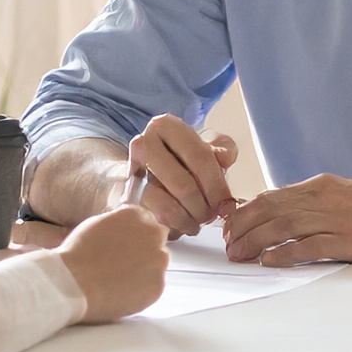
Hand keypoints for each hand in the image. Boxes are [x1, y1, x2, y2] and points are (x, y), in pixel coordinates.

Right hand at [58, 204, 169, 320]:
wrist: (74, 283)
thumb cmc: (78, 255)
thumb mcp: (96, 224)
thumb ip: (118, 223)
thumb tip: (124, 229)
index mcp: (136, 215)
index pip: (147, 220)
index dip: (136, 234)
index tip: (128, 244)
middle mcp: (153, 234)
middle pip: (157, 240)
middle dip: (145, 250)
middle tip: (124, 263)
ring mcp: (158, 260)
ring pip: (157, 264)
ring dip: (145, 269)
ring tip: (119, 279)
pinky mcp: (158, 285)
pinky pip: (154, 286)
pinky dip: (143, 290)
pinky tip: (122, 291)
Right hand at [121, 115, 238, 236]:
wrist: (141, 173)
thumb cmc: (178, 161)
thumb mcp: (204, 148)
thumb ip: (221, 149)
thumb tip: (226, 159)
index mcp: (166, 126)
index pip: (200, 158)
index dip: (217, 186)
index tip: (226, 205)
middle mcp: (144, 143)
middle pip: (184, 184)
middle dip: (203, 207)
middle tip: (211, 216)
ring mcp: (130, 170)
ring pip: (168, 203)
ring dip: (189, 219)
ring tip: (198, 222)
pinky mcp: (125, 196)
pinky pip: (154, 217)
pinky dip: (173, 225)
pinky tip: (183, 225)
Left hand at [221, 174, 351, 265]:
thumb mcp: (348, 196)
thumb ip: (318, 204)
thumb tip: (287, 216)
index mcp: (322, 186)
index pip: (272, 195)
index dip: (246, 212)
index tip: (229, 226)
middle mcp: (326, 197)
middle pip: (271, 209)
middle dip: (242, 227)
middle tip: (226, 244)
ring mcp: (338, 218)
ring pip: (284, 225)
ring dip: (255, 240)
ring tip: (238, 254)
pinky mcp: (351, 240)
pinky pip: (310, 245)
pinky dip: (285, 253)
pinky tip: (269, 260)